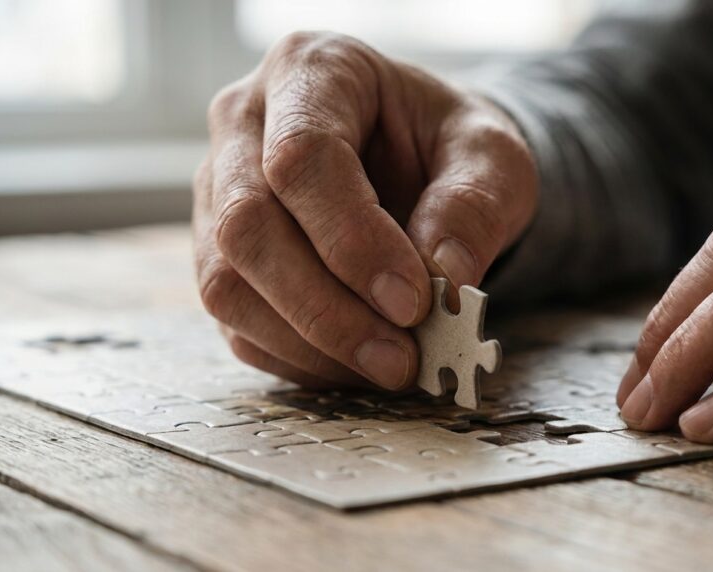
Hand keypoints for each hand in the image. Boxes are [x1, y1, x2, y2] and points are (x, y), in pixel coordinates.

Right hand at [193, 33, 536, 389]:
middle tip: (400, 358)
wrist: (423, 162)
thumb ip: (475, 203)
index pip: (302, 157)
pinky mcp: (223, 257)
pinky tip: (358, 365)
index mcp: (312, 71)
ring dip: (309, 343)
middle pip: (247, 225)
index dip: (353, 238)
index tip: (414, 299)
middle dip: (325, 307)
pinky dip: (299, 359)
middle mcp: (245, 126)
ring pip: (226, 284)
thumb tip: (446, 275)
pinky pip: (238, 323)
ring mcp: (221, 194)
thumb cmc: (450, 145)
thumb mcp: (492, 155)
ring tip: (389, 367)